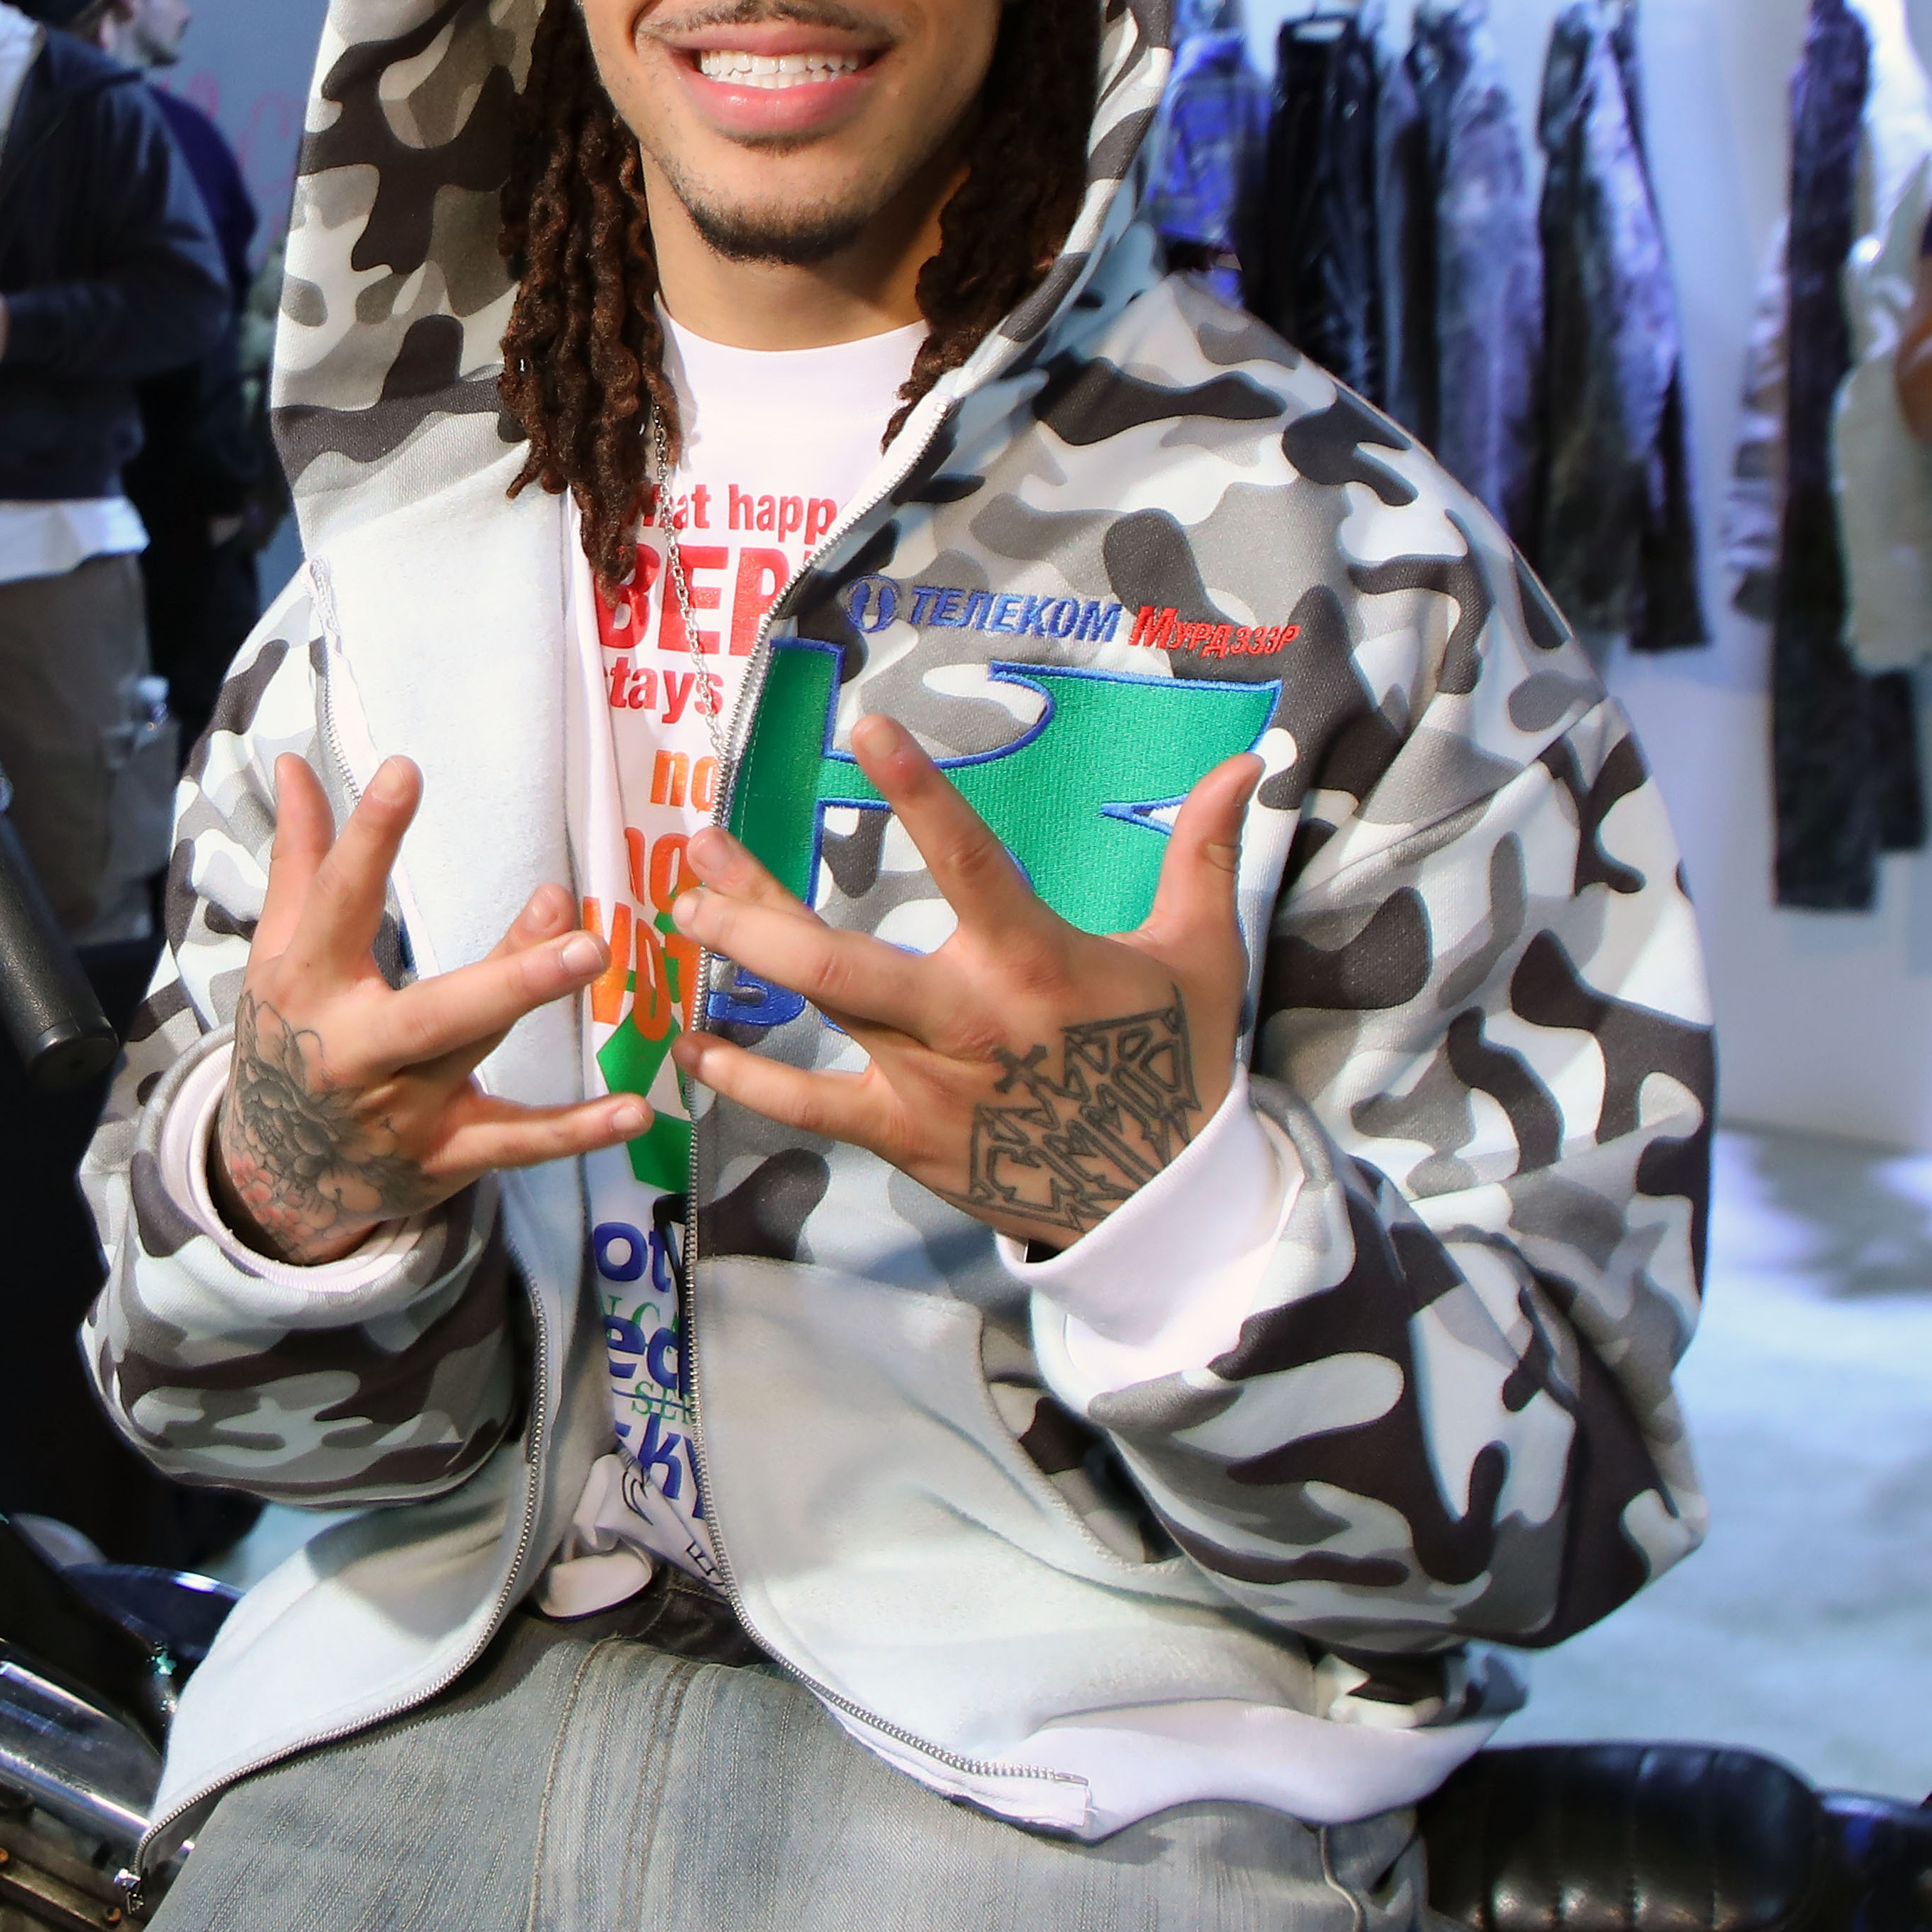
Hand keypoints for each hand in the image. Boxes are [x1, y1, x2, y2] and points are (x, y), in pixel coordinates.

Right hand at [214, 752, 649, 1265]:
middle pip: (432, 1009)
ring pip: (477, 1051)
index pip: (340, 902)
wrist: (278, 1177)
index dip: (368, 839)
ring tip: (597, 954)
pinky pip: (516, 1142)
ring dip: (532, 1003)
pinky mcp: (446, 1153)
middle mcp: (358, 1049)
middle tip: (564, 911)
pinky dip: (575, 1133)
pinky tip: (634, 1111)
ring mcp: (405, 1107)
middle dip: (502, 971)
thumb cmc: (289, 1037)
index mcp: (311, 983)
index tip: (406, 771)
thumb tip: (296, 762)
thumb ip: (302, 858)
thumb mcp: (283, 950)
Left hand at [670, 722, 1255, 1250]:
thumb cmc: (1176, 1066)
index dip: (920, 795)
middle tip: (703, 847)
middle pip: (842, 960)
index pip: (968, 861)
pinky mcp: (906, 1137)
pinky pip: (810, 1108)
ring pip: (821, 1013)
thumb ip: (1202, 853)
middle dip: (762, 903)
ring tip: (685, 912)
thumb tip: (1245, 762)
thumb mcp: (1201, 956)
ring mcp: (927, 1082)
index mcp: (1033, 959)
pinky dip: (747, 1082)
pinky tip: (693, 1046)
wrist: (1165, 1203)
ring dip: (747, 959)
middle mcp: (967, 1018)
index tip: (869, 728)